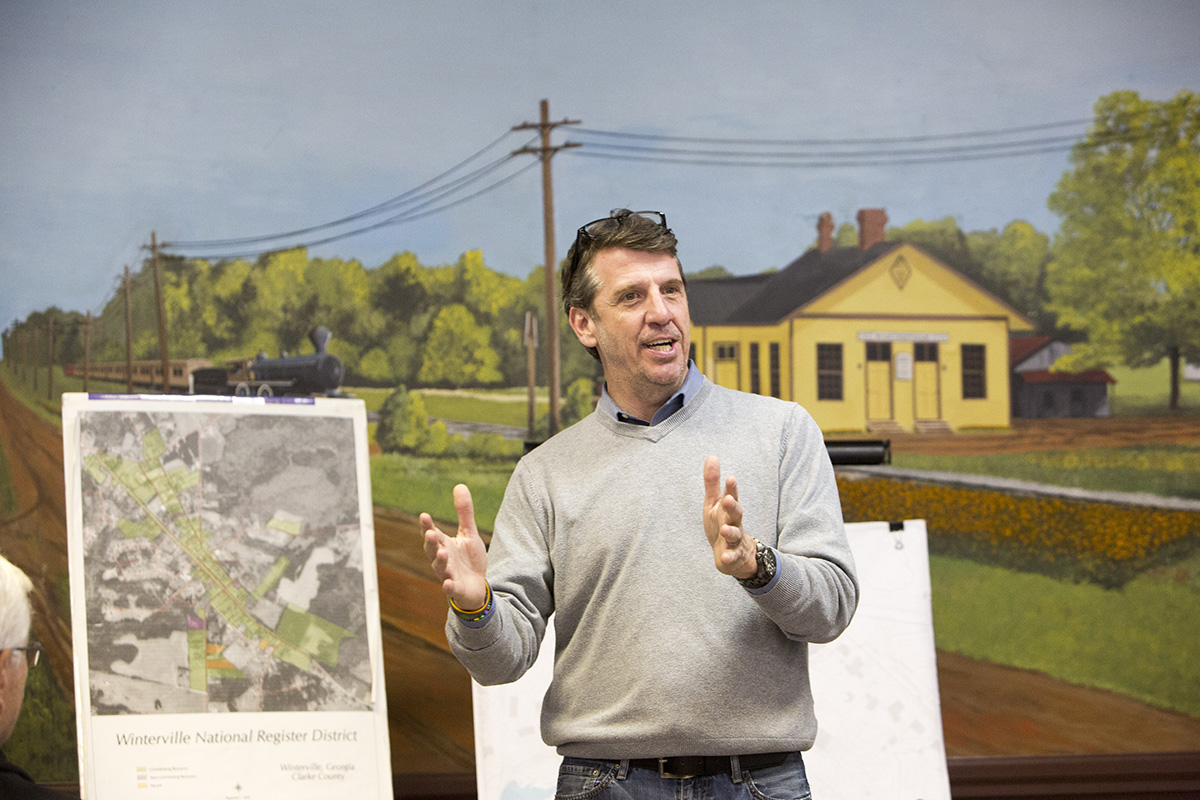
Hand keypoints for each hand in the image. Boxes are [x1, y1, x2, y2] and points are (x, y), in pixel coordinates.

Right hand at [420, 484, 488, 610]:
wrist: (476, 586)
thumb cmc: (469, 559)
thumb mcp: (469, 533)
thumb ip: (464, 513)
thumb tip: (460, 485)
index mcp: (443, 544)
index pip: (432, 533)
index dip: (427, 526)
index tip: (424, 516)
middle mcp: (442, 559)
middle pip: (432, 550)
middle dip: (431, 542)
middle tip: (430, 533)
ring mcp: (448, 574)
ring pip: (440, 568)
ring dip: (440, 561)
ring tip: (442, 553)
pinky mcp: (456, 589)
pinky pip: (451, 588)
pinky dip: (449, 586)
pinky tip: (448, 583)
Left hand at [702, 455, 757, 578]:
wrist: (733, 554)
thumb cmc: (721, 523)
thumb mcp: (714, 503)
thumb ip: (712, 482)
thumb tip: (712, 456)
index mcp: (729, 510)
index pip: (732, 497)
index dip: (731, 488)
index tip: (730, 478)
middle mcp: (734, 523)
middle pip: (736, 514)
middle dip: (733, 507)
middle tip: (728, 500)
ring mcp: (734, 540)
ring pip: (735, 535)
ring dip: (730, 532)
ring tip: (724, 529)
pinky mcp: (732, 555)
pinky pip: (731, 557)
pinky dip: (729, 557)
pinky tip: (724, 558)